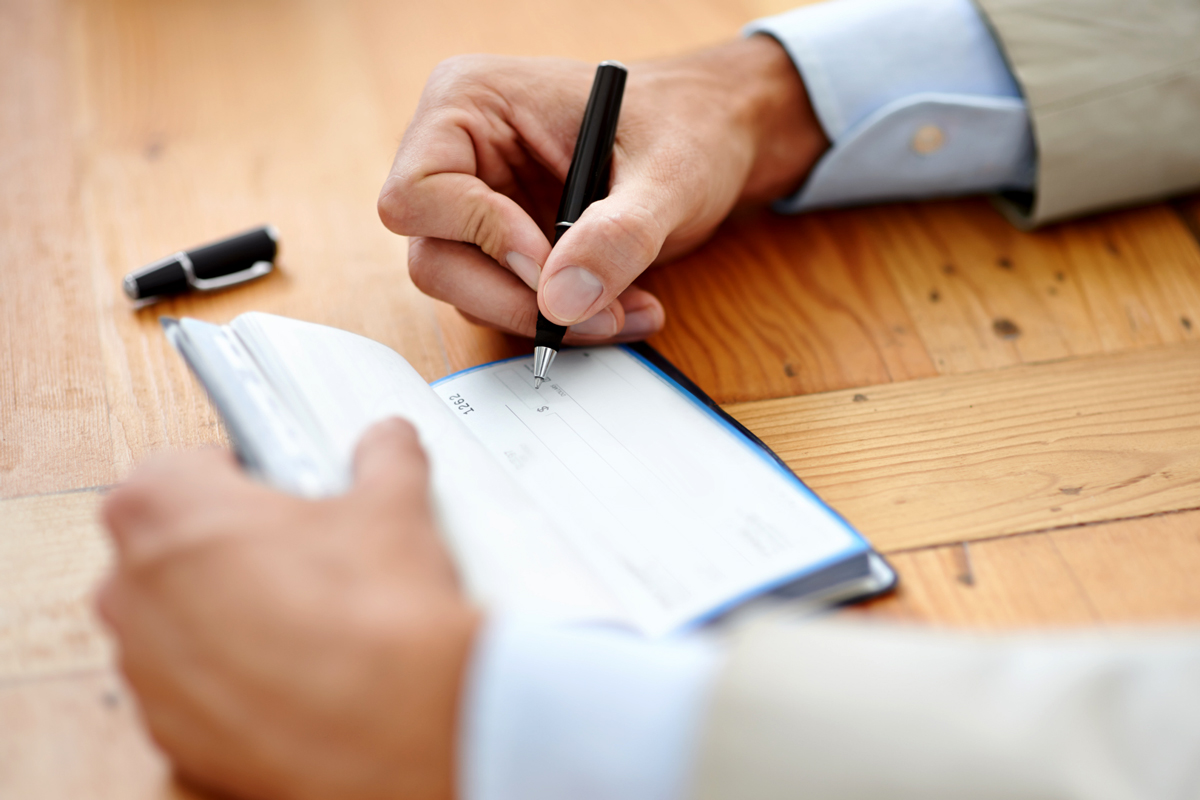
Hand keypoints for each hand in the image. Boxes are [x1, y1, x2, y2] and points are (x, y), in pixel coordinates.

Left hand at [98, 420, 478, 799]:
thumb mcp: (392, 505)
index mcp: (163, 508)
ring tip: (309, 616)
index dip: (238, 474)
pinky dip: (234, 679)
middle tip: (301, 551)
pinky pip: (194, 688)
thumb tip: (388, 446)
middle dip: (228, 545)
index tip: (279, 487)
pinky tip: (301, 670)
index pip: (178, 465)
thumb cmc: (374, 614)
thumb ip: (382, 458)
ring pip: (177, 621)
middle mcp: (131, 588)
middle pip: (169, 544)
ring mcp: (145, 669)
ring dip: (226, 614)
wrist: (398, 723)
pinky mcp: (171, 732)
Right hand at [378, 36, 827, 342]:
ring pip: (469, 293)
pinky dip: (561, 320)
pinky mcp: (505, 248)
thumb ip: (618, 235)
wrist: (717, 138)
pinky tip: (616, 307)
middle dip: (516, 300)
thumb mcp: (667, 173)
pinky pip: (507, 304)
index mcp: (470, 104)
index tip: (550, 265)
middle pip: (435, 258)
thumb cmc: (689, 125)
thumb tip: (562, 302)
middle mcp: (459, 155)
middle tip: (596, 316)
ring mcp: (478, 206)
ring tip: (625, 309)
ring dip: (547, 318)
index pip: (417, 194)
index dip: (481, 238)